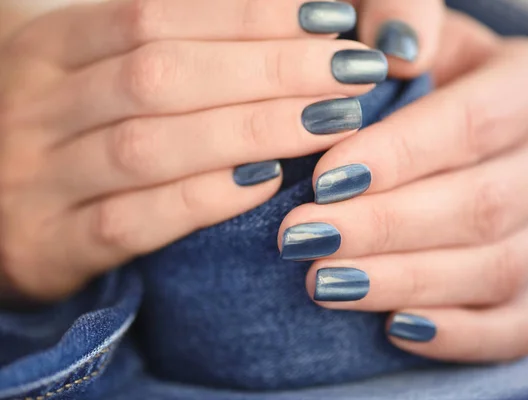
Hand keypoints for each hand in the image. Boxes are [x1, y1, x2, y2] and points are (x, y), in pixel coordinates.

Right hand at [0, 0, 386, 301]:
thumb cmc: (67, 135)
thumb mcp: (95, 75)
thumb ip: (162, 49)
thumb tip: (271, 22)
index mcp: (45, 47)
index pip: (154, 16)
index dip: (247, 15)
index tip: (330, 19)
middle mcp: (33, 107)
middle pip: (162, 75)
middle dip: (269, 70)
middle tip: (351, 71)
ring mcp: (34, 180)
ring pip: (151, 146)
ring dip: (252, 130)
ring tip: (332, 119)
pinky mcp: (47, 247)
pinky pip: (131, 223)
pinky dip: (204, 201)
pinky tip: (267, 185)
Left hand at [279, 11, 527, 361]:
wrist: (443, 134)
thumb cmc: (411, 81)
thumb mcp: (405, 33)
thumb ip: (400, 11)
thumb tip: (394, 51)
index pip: (476, 123)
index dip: (400, 153)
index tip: (324, 178)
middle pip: (483, 204)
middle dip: (385, 227)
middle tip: (304, 238)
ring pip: (493, 270)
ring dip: (402, 281)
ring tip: (323, 282)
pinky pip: (511, 327)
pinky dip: (454, 335)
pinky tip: (392, 327)